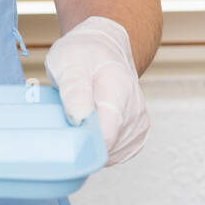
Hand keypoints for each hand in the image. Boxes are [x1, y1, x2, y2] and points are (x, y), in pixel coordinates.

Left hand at [44, 15, 148, 164]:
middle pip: (103, 148)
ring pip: (106, 155)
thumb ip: (74, 89)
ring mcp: (138, 126)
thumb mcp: (69, 61)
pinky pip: (112, 155)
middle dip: (81, 138)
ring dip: (89, 142)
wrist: (105, 49)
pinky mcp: (136, 137)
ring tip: (81, 114)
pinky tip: (90, 124)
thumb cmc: (84, 55)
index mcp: (119, 90)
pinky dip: (97, 145)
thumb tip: (79, 118)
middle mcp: (135, 112)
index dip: (81, 140)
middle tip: (68, 112)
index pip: (105, 135)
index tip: (65, 128)